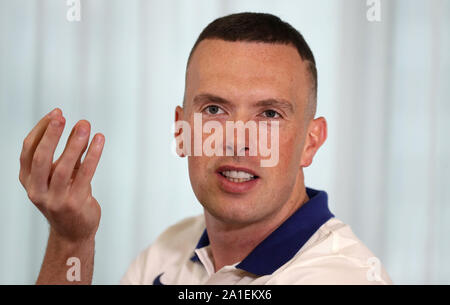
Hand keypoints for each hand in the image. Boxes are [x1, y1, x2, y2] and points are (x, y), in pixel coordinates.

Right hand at [19, 108, 104, 242]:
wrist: (74, 232)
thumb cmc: (67, 198)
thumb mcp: (63, 174)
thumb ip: (69, 153)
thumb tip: (79, 126)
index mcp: (29, 181)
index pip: (28, 151)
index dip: (41, 130)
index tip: (56, 113)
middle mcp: (37, 191)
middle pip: (41, 158)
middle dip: (51, 135)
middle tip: (62, 116)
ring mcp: (55, 199)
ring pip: (63, 167)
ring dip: (75, 143)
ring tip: (85, 125)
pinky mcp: (74, 203)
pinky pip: (85, 174)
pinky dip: (92, 155)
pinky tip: (99, 141)